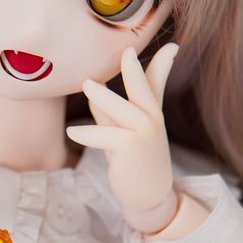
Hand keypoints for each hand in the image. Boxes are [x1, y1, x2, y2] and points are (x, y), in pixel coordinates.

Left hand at [66, 43, 178, 217]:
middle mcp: (153, 121)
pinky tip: (71, 131)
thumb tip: (93, 92)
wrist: (147, 195)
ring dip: (105, 97)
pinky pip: (107, 136)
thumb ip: (108, 113)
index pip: (155, 84)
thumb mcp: (121, 133)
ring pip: (124, 110)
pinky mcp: (132, 148)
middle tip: (127, 51)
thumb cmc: (133, 163)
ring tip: (86, 84)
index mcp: (151, 114)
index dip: (162, 64)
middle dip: (135, 70)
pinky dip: (88, 133)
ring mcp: (146, 134)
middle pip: (143, 90)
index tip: (171, 46)